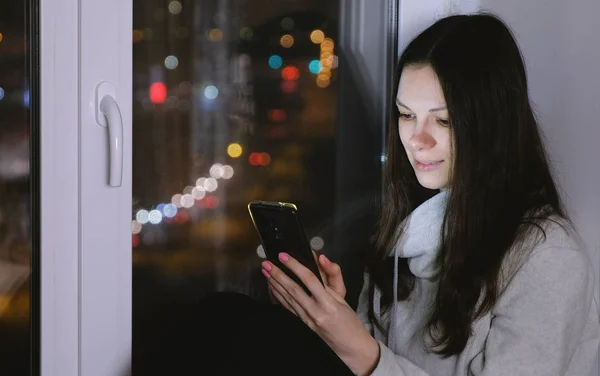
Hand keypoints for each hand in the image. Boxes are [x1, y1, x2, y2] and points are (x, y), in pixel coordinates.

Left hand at [261, 253, 379, 375]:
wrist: (351, 347)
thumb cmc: (350, 322)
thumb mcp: (343, 297)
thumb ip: (332, 276)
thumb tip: (320, 258)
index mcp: (328, 303)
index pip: (309, 280)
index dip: (295, 266)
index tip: (284, 255)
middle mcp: (315, 312)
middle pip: (293, 289)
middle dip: (278, 274)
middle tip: (267, 263)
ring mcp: (307, 320)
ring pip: (287, 299)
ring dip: (275, 284)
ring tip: (265, 272)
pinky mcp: (302, 324)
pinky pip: (288, 308)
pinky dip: (278, 296)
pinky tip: (272, 288)